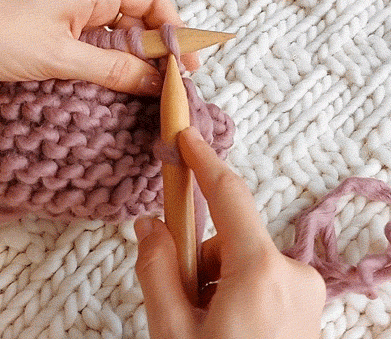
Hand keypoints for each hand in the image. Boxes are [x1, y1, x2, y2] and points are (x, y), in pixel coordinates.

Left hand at [0, 0, 198, 94]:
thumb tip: (157, 84)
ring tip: (152, 93)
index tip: (186, 64)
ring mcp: (76, 16)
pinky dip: (115, 68)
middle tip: (172, 87)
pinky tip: (122, 87)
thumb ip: (113, 70)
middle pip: (141, 21)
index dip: (176, 30)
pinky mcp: (64, 33)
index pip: (153, 1)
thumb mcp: (60, 56)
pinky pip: (102, 49)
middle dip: (160, 53)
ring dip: (138, 64)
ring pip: (122, 38)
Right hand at [134, 127, 325, 338]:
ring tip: (205, 322)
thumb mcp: (174, 331)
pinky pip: (260, 276)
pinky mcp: (306, 302)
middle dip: (198, 256)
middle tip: (180, 297)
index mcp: (261, 272)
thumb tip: (149, 225)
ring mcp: (304, 288)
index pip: (228, 195)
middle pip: (230, 236)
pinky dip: (236, 289)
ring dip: (216, 277)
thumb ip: (157, 271)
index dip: (203, 159)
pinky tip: (228, 326)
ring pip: (243, 258)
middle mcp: (292, 272)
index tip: (187, 136)